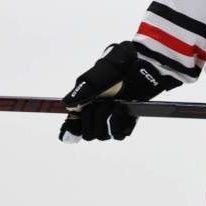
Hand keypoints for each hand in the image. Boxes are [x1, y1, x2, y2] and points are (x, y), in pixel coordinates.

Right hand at [59, 41, 180, 142]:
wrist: (139, 69)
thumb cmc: (116, 70)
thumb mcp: (94, 79)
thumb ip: (79, 93)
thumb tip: (66, 105)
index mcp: (85, 103)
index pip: (73, 126)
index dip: (73, 129)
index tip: (76, 126)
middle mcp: (96, 113)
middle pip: (89, 134)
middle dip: (94, 120)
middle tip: (103, 104)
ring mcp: (111, 118)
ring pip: (103, 136)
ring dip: (107, 121)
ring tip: (115, 105)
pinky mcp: (126, 121)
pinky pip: (119, 135)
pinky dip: (119, 125)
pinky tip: (122, 111)